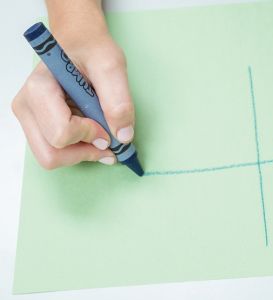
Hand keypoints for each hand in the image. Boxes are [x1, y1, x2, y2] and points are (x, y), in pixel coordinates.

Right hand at [12, 0, 134, 169]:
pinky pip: (56, 153)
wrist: (81, 45)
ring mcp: (30, 119)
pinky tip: (93, 135)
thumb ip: (119, 100)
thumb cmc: (92, 51)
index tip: (107, 127)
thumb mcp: (112, 67)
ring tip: (101, 137)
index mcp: (39, 88)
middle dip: (84, 152)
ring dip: (82, 153)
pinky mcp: (38, 126)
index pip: (61, 132)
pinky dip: (78, 150)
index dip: (89, 135)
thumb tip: (123, 136)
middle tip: (107, 140)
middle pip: (51, 154)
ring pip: (52, 158)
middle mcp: (26, 106)